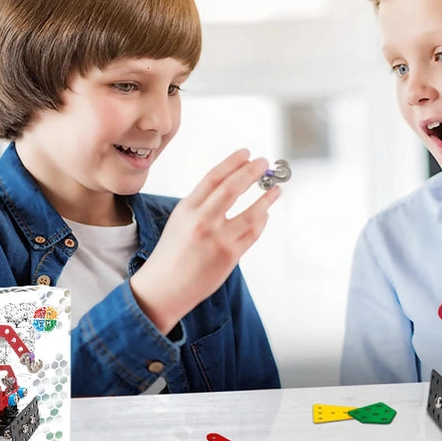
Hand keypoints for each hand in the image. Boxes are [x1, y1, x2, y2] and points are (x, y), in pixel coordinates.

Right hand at [129, 149, 280, 333]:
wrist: (165, 288)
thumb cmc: (173, 252)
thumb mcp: (180, 220)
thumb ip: (203, 203)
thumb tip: (232, 184)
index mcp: (187, 209)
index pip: (213, 177)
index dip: (232, 162)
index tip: (246, 153)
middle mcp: (202, 221)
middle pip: (232, 188)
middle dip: (251, 172)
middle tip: (264, 163)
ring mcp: (218, 240)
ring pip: (251, 213)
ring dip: (266, 198)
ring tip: (276, 188)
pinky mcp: (230, 256)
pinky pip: (253, 233)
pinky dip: (262, 220)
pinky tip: (266, 213)